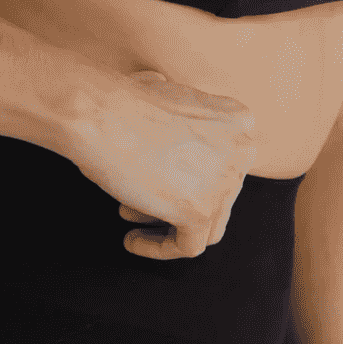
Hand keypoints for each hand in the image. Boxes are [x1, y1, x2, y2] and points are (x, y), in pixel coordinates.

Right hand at [72, 66, 256, 259]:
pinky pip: (188, 246)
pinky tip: (132, 241)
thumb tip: (170, 130)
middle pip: (219, 195)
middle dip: (178, 199)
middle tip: (141, 200)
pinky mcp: (200, 211)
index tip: (160, 177)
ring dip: (170, 226)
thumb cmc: (119, 102)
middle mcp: (243, 151)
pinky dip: (159, 248)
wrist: (99, 113)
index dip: (190, 175)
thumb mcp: (166, 95)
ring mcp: (225, 183)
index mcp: (238, 121)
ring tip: (131, 215)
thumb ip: (181, 117)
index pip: (224, 164)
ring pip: (209, 226)